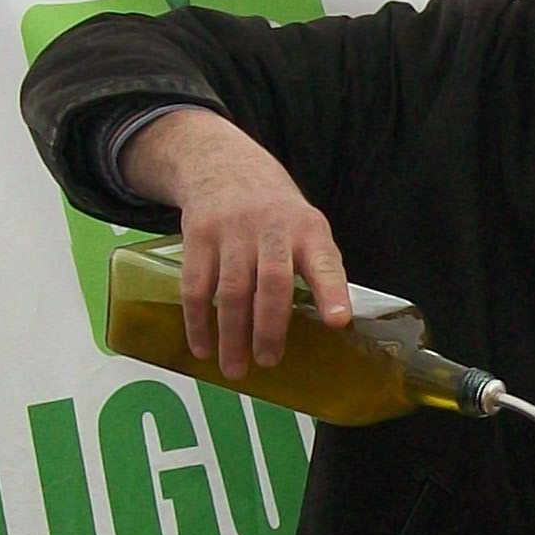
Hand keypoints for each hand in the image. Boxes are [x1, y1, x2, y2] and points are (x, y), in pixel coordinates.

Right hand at [124, 110, 348, 373]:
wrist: (224, 166)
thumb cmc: (276, 213)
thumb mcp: (306, 226)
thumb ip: (317, 268)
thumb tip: (330, 327)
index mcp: (308, 229)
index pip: (324, 261)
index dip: (332, 292)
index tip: (338, 321)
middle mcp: (272, 227)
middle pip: (272, 281)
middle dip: (270, 328)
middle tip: (268, 361)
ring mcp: (232, 230)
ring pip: (232, 290)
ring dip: (231, 335)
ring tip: (234, 369)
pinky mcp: (198, 235)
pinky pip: (196, 286)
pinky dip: (197, 321)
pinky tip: (202, 347)